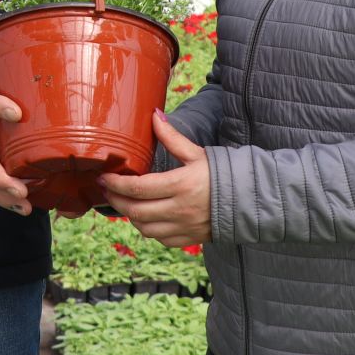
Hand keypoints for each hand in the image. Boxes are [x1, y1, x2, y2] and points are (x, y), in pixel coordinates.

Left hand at [98, 112, 211, 247]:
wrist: (249, 200)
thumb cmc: (222, 173)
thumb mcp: (196, 153)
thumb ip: (172, 137)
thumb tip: (154, 116)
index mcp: (181, 185)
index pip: (139, 188)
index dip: (117, 184)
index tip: (105, 177)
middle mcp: (180, 209)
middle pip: (136, 211)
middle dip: (116, 200)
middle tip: (106, 190)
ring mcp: (184, 227)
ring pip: (144, 228)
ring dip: (130, 216)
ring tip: (123, 202)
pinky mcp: (189, 239)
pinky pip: (159, 239)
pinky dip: (147, 229)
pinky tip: (143, 217)